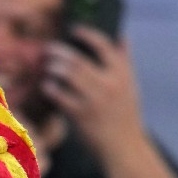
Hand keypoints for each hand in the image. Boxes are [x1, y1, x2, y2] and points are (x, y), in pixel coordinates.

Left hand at [41, 27, 145, 158]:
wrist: (124, 147)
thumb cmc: (126, 114)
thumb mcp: (131, 85)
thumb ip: (125, 61)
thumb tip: (122, 35)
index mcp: (122, 74)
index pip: (104, 45)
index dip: (87, 34)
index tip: (74, 29)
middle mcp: (109, 85)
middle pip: (79, 59)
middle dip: (60, 51)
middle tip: (49, 48)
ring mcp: (95, 100)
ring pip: (68, 75)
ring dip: (54, 67)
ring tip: (47, 65)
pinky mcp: (82, 116)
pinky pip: (61, 96)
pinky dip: (51, 88)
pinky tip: (46, 85)